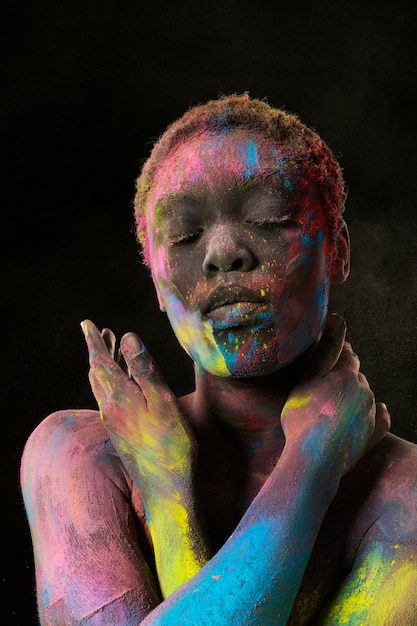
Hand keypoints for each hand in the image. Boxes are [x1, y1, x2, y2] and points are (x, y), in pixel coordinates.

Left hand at [81, 319, 195, 498]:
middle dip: (98, 351)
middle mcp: (110, 410)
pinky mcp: (120, 434)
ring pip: (101, 388)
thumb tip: (129, 338)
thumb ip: (145, 369)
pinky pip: (109, 400)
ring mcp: (114, 423)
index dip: (94, 341)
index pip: (101, 362)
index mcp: (119, 398)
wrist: (166, 489)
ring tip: (110, 352)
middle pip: (97, 373)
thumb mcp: (163, 401)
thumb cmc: (171, 445)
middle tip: (100, 333)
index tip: (87, 324)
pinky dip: (111, 383)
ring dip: (103, 366)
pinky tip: (121, 386)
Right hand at [281, 314, 389, 474]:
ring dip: (355, 395)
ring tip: (338, 400)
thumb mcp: (307, 377)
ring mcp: (370, 416)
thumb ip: (325, 349)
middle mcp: (364, 392)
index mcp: (347, 376)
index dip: (341, 351)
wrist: (315, 456)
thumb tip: (339, 318)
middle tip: (331, 378)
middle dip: (346, 374)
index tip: (336, 350)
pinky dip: (380, 415)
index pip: (347, 356)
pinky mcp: (372, 437)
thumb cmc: (303, 415)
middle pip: (356, 377)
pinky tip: (381, 412)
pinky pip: (381, 421)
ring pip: (365, 397)